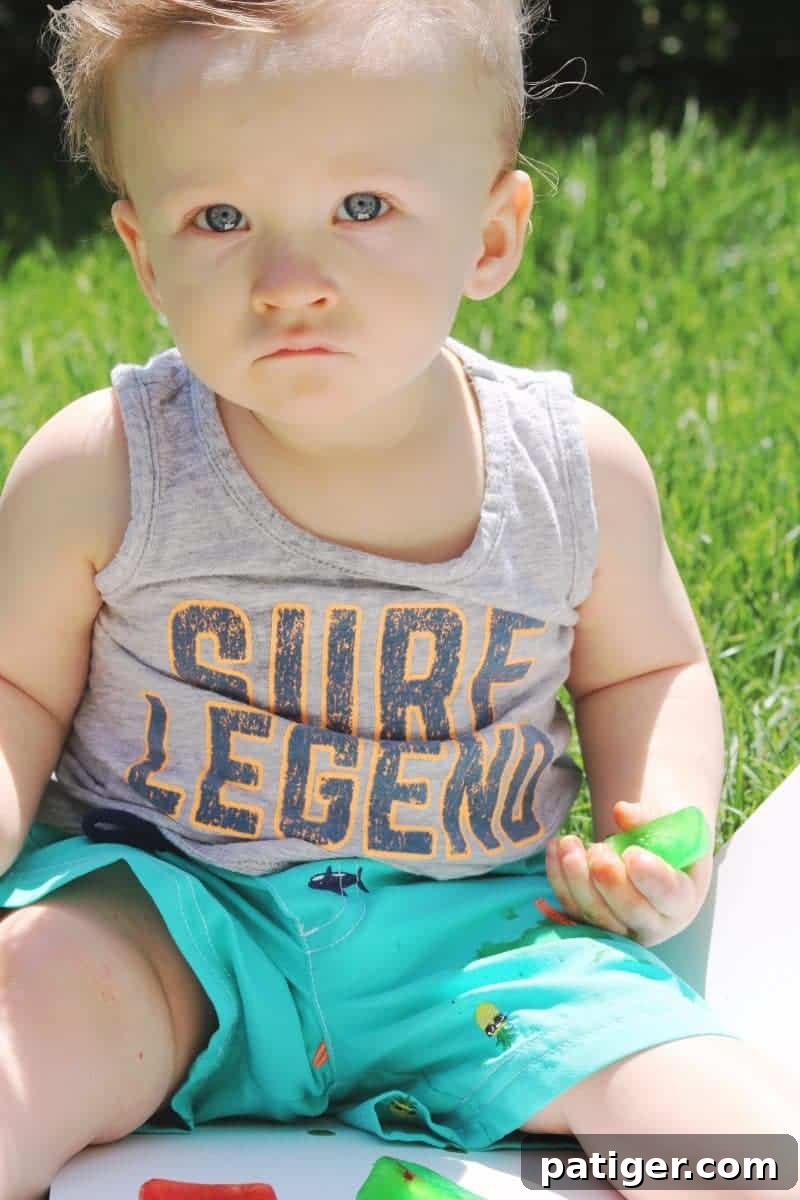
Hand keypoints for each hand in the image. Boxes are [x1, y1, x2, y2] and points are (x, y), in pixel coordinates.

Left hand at [544, 801, 707, 946]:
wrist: (652, 860)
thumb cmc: (666, 843)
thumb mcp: (669, 826)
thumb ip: (649, 819)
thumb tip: (621, 812)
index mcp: (682, 898)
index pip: (670, 896)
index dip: (652, 879)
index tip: (633, 854)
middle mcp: (654, 923)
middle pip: (630, 911)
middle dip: (610, 881)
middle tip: (598, 849)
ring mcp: (621, 927)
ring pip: (596, 914)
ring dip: (577, 879)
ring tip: (569, 843)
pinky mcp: (592, 924)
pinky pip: (572, 907)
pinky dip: (559, 879)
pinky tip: (554, 848)